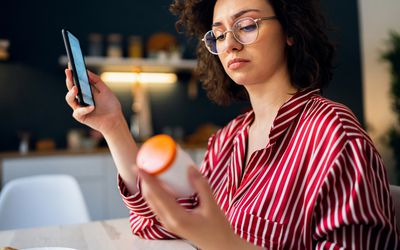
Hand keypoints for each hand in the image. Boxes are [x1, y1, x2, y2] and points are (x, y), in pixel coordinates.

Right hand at [65, 69, 123, 134]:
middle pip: (71, 88)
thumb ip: (96, 80)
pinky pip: (78, 112)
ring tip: (76, 88)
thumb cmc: (111, 105)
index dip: (72, 74)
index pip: (76, 81)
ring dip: (71, 93)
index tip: (70, 64)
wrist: (115, 120)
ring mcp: (79, 108)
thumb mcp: (105, 90)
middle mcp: (81, 99)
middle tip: (69, 72)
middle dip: (69, 79)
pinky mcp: (81, 117)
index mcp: (86, 92)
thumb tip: (86, 71)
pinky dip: (85, 109)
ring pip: (69, 99)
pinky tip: (92, 107)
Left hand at [138, 166, 260, 249]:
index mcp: (177, 217)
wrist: (220, 246)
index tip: (139, 166)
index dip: (147, 179)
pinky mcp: (171, 223)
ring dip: (148, 187)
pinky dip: (155, 193)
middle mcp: (168, 221)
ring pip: (152, 202)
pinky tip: (160, 184)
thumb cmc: (218, 228)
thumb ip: (202, 186)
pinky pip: (158, 206)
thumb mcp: (212, 206)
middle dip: (145, 180)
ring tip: (148, 171)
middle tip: (144, 164)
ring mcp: (168, 223)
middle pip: (150, 198)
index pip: (157, 195)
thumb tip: (190, 168)